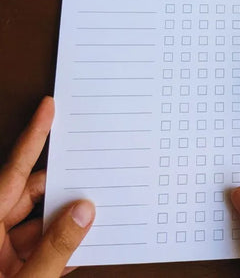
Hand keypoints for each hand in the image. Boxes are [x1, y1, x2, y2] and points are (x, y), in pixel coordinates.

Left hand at [0, 96, 94, 276]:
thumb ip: (55, 250)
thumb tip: (84, 212)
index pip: (12, 172)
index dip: (33, 137)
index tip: (49, 108)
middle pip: (30, 195)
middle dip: (62, 184)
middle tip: (93, 166)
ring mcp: (1, 252)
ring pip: (40, 222)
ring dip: (68, 218)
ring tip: (100, 205)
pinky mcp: (13, 268)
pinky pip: (42, 246)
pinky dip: (63, 243)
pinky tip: (87, 241)